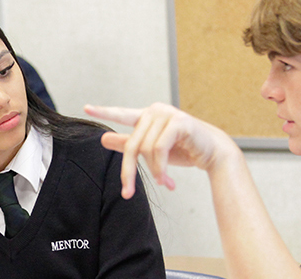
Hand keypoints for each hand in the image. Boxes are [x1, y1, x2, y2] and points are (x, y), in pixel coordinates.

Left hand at [84, 103, 239, 198]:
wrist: (213, 154)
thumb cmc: (184, 150)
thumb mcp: (153, 150)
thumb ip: (129, 143)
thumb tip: (103, 138)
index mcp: (147, 116)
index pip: (122, 113)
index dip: (104, 112)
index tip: (86, 108)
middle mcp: (155, 111)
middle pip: (131, 144)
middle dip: (129, 171)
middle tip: (128, 192)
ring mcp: (167, 114)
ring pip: (146, 149)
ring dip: (154, 171)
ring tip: (163, 182)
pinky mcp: (179, 122)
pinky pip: (160, 149)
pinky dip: (161, 168)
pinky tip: (167, 180)